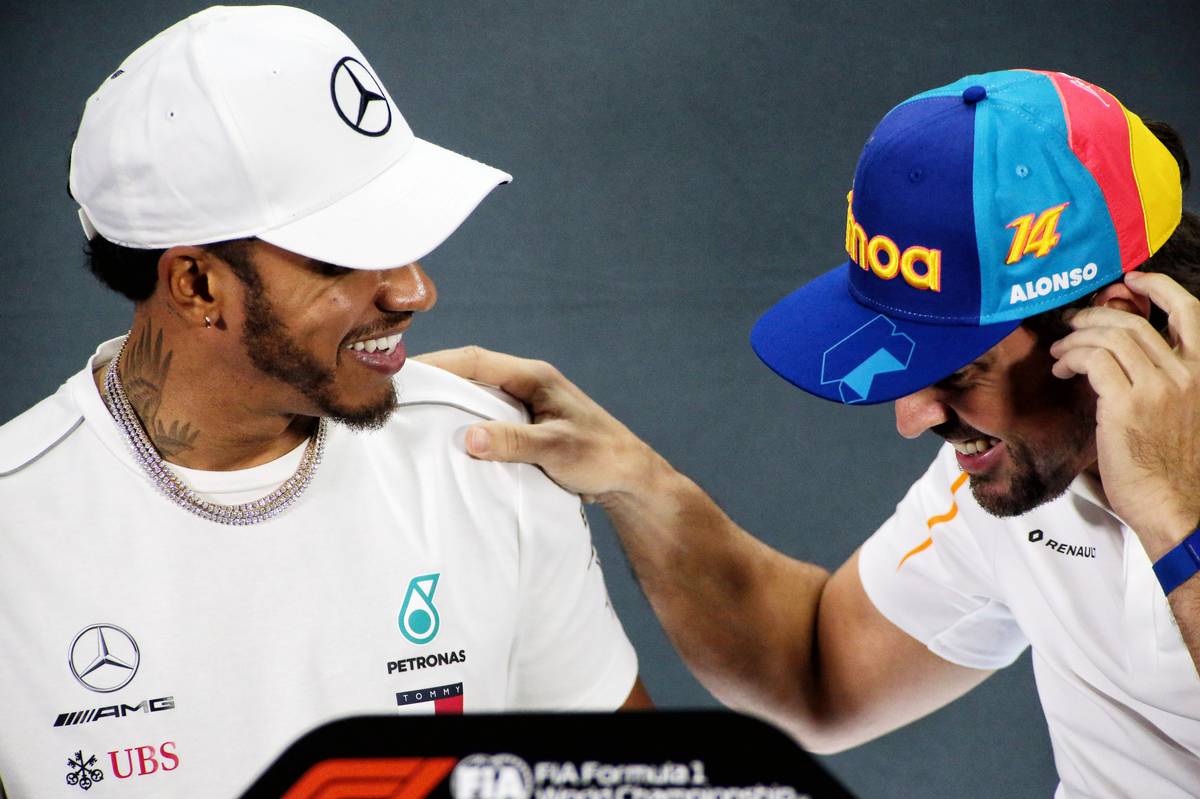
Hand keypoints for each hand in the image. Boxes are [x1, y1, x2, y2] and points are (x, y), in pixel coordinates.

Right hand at [414, 346, 663, 502]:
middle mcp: (528, 384)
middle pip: (472, 374)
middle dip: (437, 381)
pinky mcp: (527, 426)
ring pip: (478, 397)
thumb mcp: (556, 449)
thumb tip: (469, 437)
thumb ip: (515, 442)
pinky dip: (467, 424)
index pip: (476, 360)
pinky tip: (448, 440)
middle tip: (398, 396)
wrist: (629, 476)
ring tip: (413, 416)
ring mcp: (527, 405)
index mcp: (534, 377)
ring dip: (450, 404)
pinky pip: (488, 418)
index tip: (404, 373)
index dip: (438, 364)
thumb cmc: (600, 456)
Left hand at [1050, 271, 1199, 554]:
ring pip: (1111, 336)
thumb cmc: (1172, 473)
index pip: (1190, 312)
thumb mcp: (1181, 417)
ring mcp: (1159, 387)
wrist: (1178, 509)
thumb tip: (1122, 365)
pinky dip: (1072, 357)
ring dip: (1077, 337)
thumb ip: (1161, 386)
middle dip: (1095, 316)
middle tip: (1072, 324)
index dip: (1158, 287)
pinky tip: (1062, 368)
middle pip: (1134, 322)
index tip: (1130, 281)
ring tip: (1060, 352)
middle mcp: (1186, 374)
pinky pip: (1093, 360)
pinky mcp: (1128, 404)